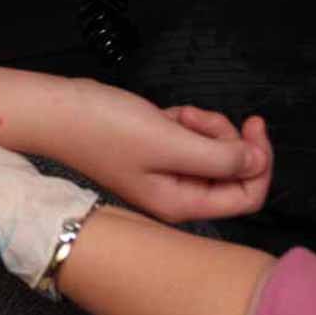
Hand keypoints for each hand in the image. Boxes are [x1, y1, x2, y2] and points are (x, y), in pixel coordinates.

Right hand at [42, 82, 272, 222]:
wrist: (56, 111)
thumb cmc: (101, 128)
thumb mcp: (169, 141)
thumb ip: (220, 156)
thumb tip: (257, 161)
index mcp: (180, 203)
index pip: (247, 196)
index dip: (259, 162)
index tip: (253, 128)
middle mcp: (175, 194)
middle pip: (232, 171)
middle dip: (225, 137)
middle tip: (198, 118)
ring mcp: (164, 173)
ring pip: (212, 150)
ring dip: (203, 125)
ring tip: (176, 115)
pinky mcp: (155, 153)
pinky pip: (189, 138)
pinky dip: (184, 122)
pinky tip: (163, 115)